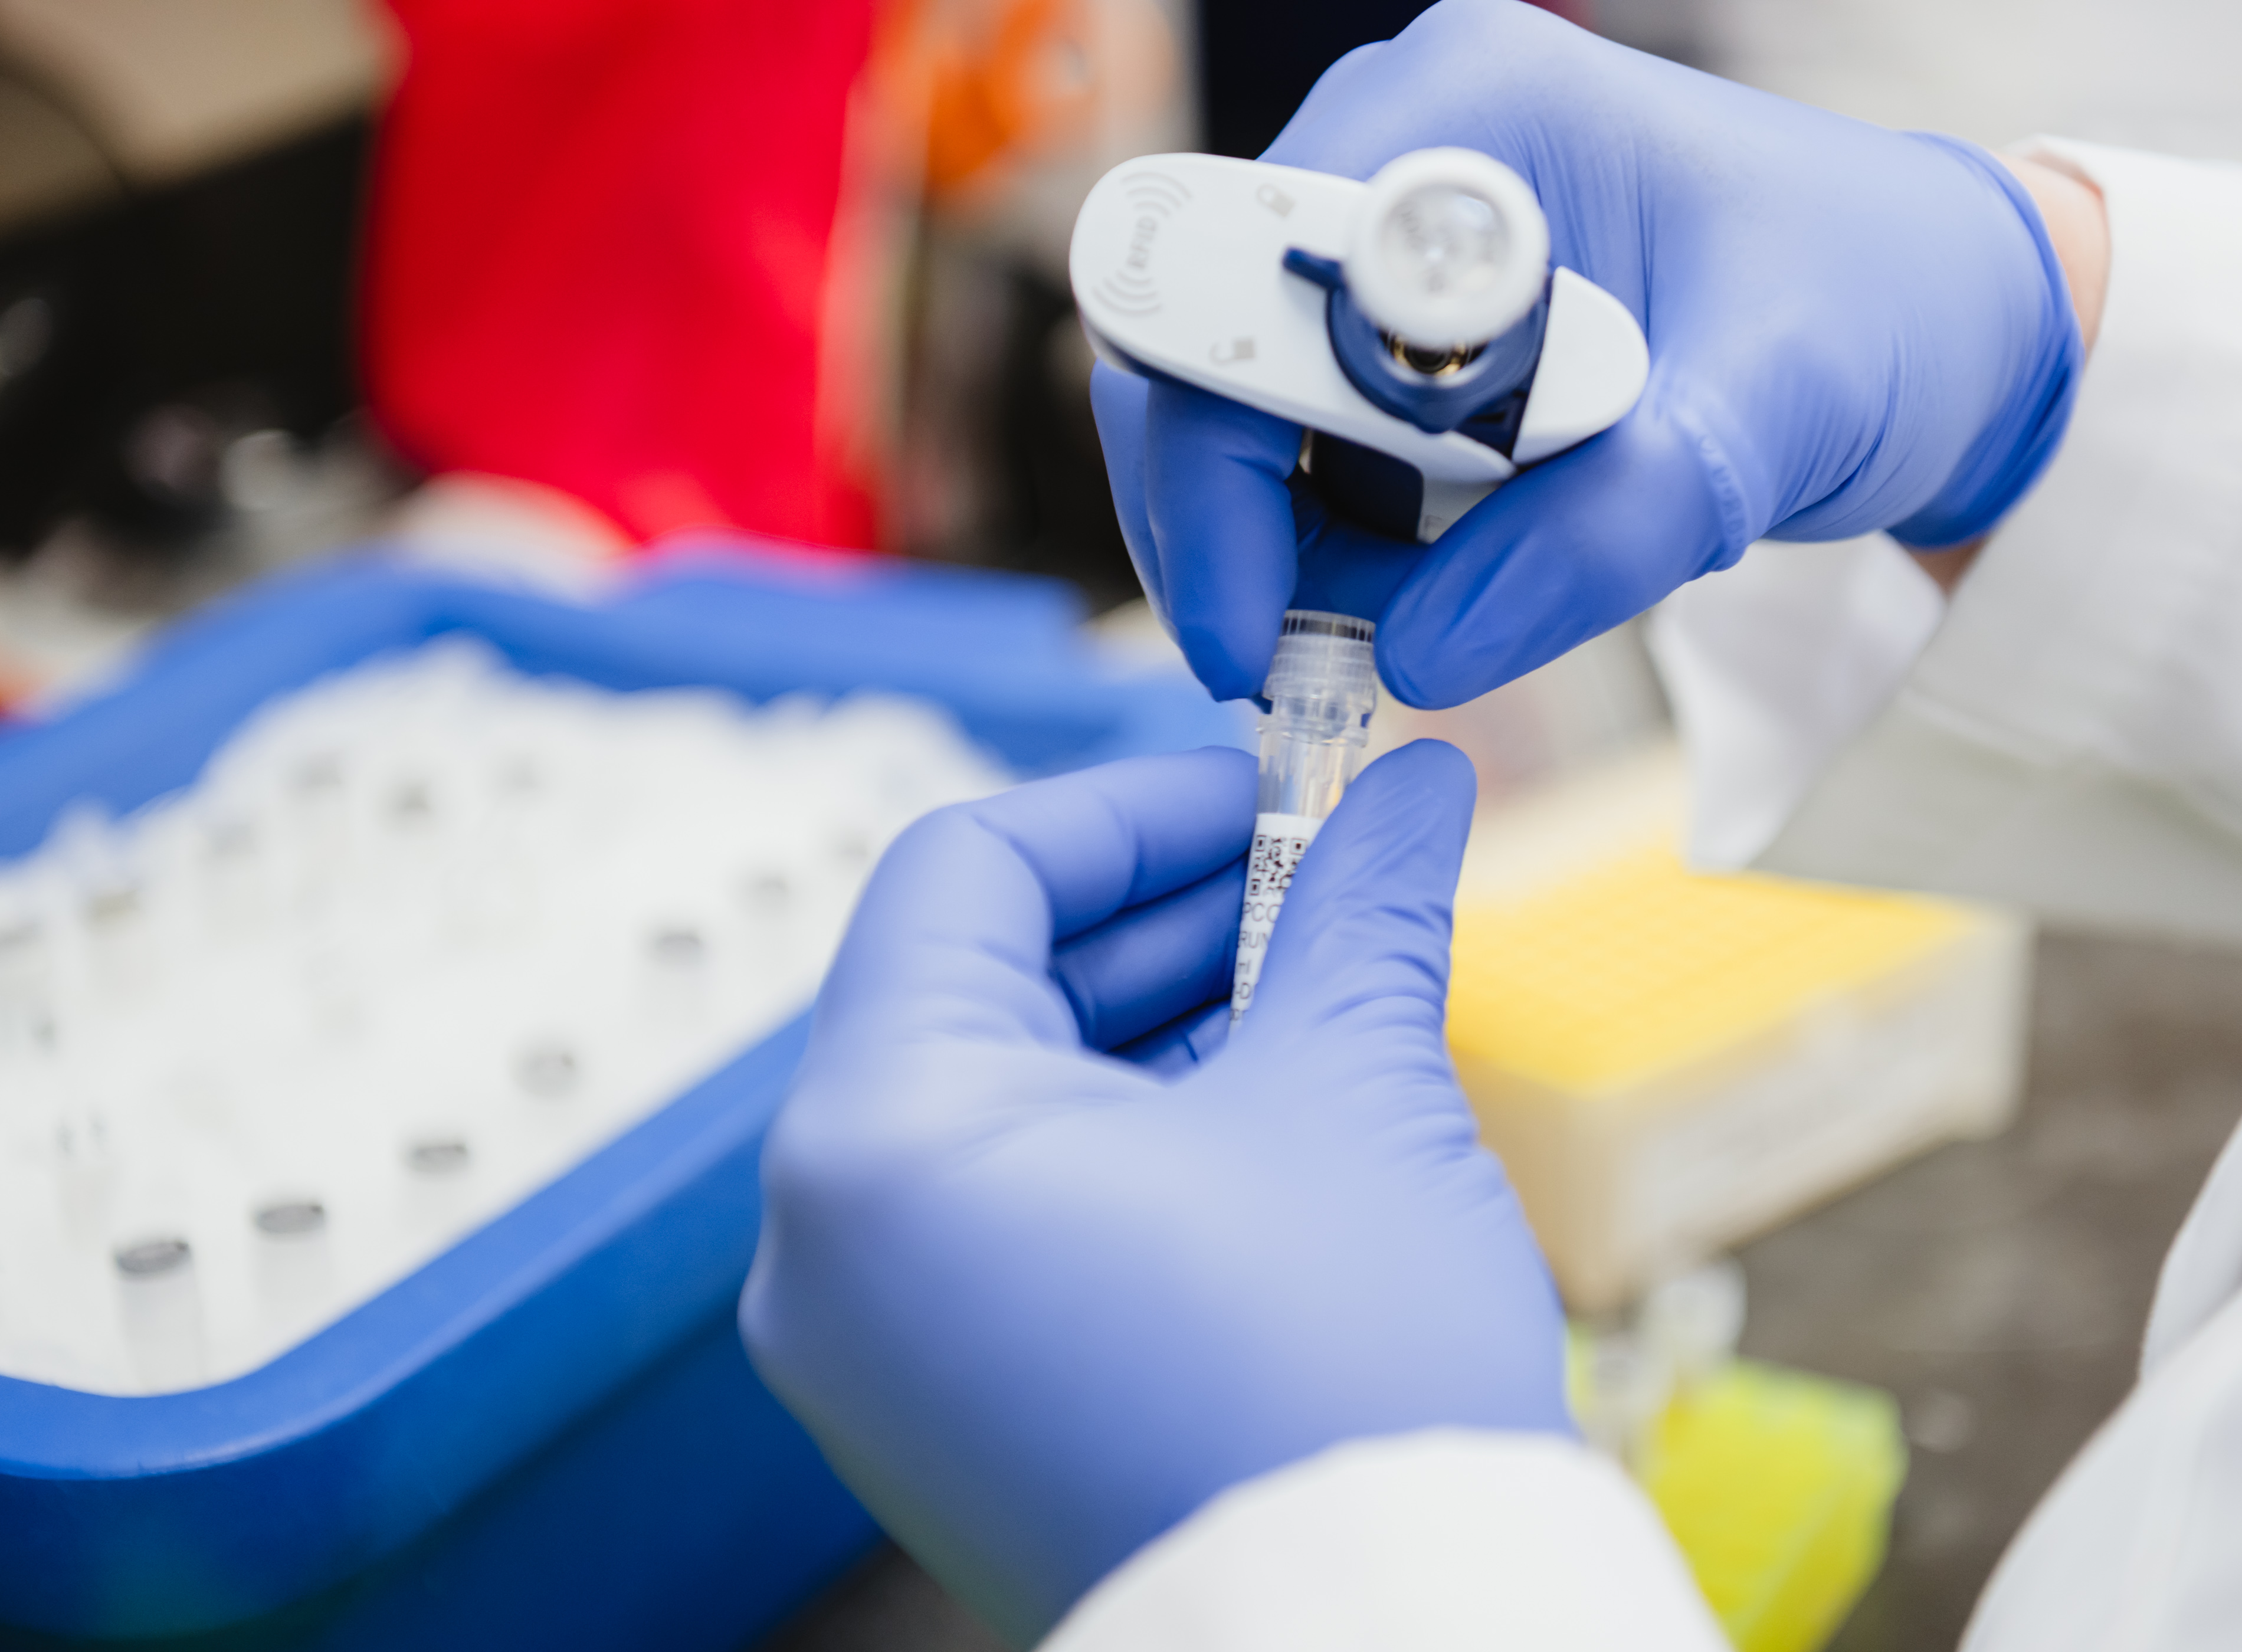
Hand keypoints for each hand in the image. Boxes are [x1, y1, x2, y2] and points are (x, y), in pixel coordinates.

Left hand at [739, 743, 1568, 1644]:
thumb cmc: (1342, 1386)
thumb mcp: (1356, 1098)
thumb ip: (1363, 913)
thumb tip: (1415, 786)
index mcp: (876, 1139)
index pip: (966, 873)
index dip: (1130, 807)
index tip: (1269, 789)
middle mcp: (826, 1245)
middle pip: (979, 985)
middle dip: (1165, 916)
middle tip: (1321, 873)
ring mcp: (870, 1346)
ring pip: (998, 1102)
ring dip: (1159, 1023)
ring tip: (1320, 985)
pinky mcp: (937, 1413)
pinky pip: (1005, 1214)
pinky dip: (1124, 1139)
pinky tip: (1271, 1107)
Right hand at [1092, 0, 2084, 707]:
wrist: (1945, 320)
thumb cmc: (1884, 316)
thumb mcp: (1764, 425)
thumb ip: (1601, 537)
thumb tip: (1418, 657)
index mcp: (1468, 115)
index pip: (1241, 286)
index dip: (1213, 465)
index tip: (1253, 628)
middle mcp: (1400, 153)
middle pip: (1203, 354)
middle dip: (1242, 523)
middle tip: (1309, 659)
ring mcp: (1395, 242)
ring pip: (1244, 423)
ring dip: (1310, 547)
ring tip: (1455, 596)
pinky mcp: (1410, 327)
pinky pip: (1314, 452)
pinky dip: (1355, 541)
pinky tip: (1463, 564)